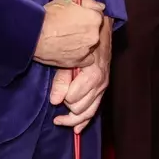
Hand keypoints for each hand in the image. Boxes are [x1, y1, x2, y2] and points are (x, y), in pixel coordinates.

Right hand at [34, 0, 103, 68]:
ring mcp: (87, 49)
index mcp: (94, 18)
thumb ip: (87, 2)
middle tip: (73, 27)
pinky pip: (87, 59)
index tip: (81, 16)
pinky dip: (82, 55)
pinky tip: (72, 50)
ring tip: (69, 38)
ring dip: (84, 41)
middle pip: (96, 30)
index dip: (89, 14)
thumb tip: (99, 6)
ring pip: (91, 44)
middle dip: (87, 28)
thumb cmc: (48, 15)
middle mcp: (94, 35)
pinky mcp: (78, 61)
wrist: (33, 34)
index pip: (99, 15)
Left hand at [51, 0, 110, 132]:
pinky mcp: (102, 89)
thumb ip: (62, 79)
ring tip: (59, 120)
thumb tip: (55, 101)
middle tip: (58, 97)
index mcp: (93, 74)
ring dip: (74, 118)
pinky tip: (76, 129)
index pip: (74, 98)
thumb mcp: (68, 57)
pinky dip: (84, 121)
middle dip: (68, 106)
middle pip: (81, 108)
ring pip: (88, 112)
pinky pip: (94, 110)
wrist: (101, 30)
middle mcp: (101, 83)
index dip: (63, 96)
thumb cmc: (81, 41)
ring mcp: (103, 87)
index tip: (56, 92)